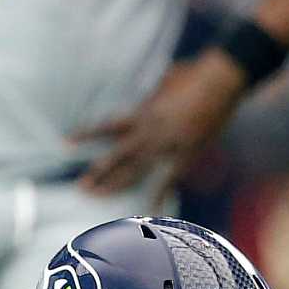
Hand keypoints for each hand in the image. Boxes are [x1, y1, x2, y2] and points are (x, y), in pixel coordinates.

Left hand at [75, 51, 246, 194]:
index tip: (67, 143)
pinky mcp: (187, 154)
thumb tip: (148, 101)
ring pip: (135, 170)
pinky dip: (159, 198)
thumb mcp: (164, 83)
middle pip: (117, 157)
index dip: (87, 135)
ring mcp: (167, 145)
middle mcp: (149, 131)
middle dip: (98, 173)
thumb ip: (153, 97)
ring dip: (115, 185)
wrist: (221, 80)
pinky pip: (169, 180)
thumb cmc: (194, 74)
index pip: (108, 127)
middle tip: (80, 187)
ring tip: (98, 197)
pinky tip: (150, 214)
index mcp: (143, 113)